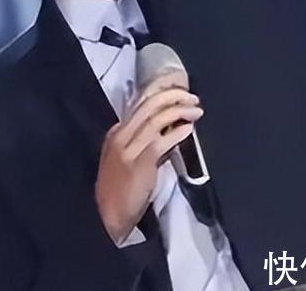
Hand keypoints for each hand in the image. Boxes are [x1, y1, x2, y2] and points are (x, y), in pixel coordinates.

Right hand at [94, 73, 201, 243]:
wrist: (109, 214)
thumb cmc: (120, 188)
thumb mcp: (127, 159)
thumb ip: (144, 142)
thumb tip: (169, 128)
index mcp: (116, 132)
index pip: (140, 105)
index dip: (161, 95)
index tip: (179, 92)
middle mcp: (121, 135)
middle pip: (148, 106)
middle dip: (172, 96)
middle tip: (192, 96)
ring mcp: (130, 148)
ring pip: (156, 119)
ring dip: (180, 111)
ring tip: (197, 110)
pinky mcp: (141, 162)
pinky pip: (162, 141)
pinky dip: (177, 133)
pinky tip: (189, 130)